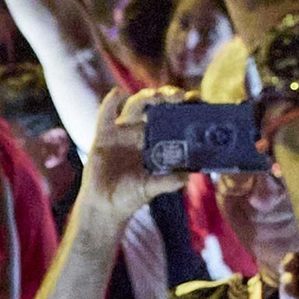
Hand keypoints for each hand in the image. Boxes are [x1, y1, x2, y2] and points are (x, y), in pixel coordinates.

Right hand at [79, 87, 189, 227]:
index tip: (195, 98)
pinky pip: (105, 115)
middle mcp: (140, 132)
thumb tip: (186, 178)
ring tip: (157, 95)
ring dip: (146, 97)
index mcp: (156, 141)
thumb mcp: (151, 188)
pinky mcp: (103, 136)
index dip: (182, 106)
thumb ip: (167, 182)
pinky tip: (118, 93)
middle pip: (155, 106)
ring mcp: (122, 132)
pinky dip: (110, 103)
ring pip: (135, 106)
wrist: (105, 205)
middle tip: (180, 96)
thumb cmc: (131, 195)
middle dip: (167, 96)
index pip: (172, 117)